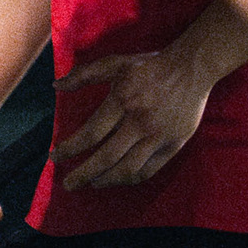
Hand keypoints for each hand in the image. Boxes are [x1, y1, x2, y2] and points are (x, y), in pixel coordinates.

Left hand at [53, 46, 208, 187]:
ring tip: (92, 183)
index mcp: (122, 101)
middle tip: (69, 184)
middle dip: (83, 174)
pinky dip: (130, 178)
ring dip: (106, 180)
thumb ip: (83, 74)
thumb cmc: (149, 66)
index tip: (55, 156)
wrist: (192, 68)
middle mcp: (140, 122)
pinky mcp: (173, 144)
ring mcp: (158, 136)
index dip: (70, 148)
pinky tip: (118, 179)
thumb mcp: (115, 63)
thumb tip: (55, 85)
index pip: (91, 133)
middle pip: (106, 158)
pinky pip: (149, 169)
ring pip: (128, 169)